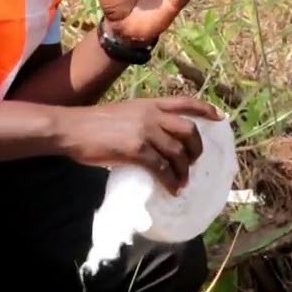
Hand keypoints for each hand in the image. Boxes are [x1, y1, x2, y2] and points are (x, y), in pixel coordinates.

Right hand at [57, 96, 223, 192]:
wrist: (71, 128)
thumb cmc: (92, 123)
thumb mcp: (124, 113)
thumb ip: (143, 121)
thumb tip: (156, 141)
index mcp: (149, 104)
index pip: (185, 102)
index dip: (206, 110)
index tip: (220, 118)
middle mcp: (152, 115)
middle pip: (189, 130)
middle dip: (196, 148)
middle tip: (194, 162)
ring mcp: (145, 131)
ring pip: (178, 152)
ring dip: (184, 170)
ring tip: (182, 182)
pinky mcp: (136, 150)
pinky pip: (162, 168)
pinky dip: (171, 181)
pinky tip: (172, 189)